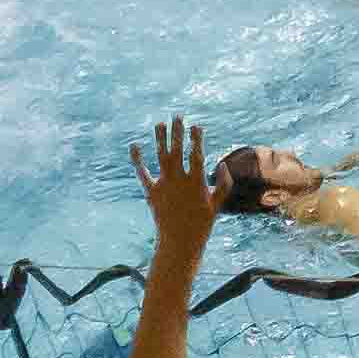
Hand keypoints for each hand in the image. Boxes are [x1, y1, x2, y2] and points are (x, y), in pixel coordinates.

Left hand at [140, 119, 222, 259]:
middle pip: (176, 152)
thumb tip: (222, 164)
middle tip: (177, 117)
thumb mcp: (218, 202)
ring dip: (159, 140)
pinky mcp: (151, 193)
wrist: (179, 240)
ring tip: (159, 124)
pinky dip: (137, 160)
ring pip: (160, 158)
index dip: (196, 140)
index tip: (196, 126)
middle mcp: (178, 181)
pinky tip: (135, 146)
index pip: (196, 155)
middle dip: (177, 133)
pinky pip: (142, 174)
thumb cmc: (203, 222)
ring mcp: (163, 186)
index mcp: (196, 182)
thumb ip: (223, 183)